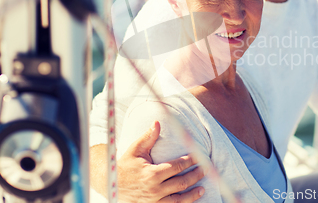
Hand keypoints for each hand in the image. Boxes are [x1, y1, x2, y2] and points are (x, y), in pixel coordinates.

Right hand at [90, 121, 204, 202]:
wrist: (112, 185)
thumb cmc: (125, 165)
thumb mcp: (135, 149)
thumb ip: (148, 137)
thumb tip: (158, 122)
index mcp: (152, 173)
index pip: (177, 166)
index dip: (190, 161)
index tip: (199, 156)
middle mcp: (155, 189)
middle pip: (181, 183)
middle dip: (195, 176)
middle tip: (206, 169)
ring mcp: (154, 201)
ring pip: (178, 199)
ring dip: (192, 195)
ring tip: (202, 189)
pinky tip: (189, 200)